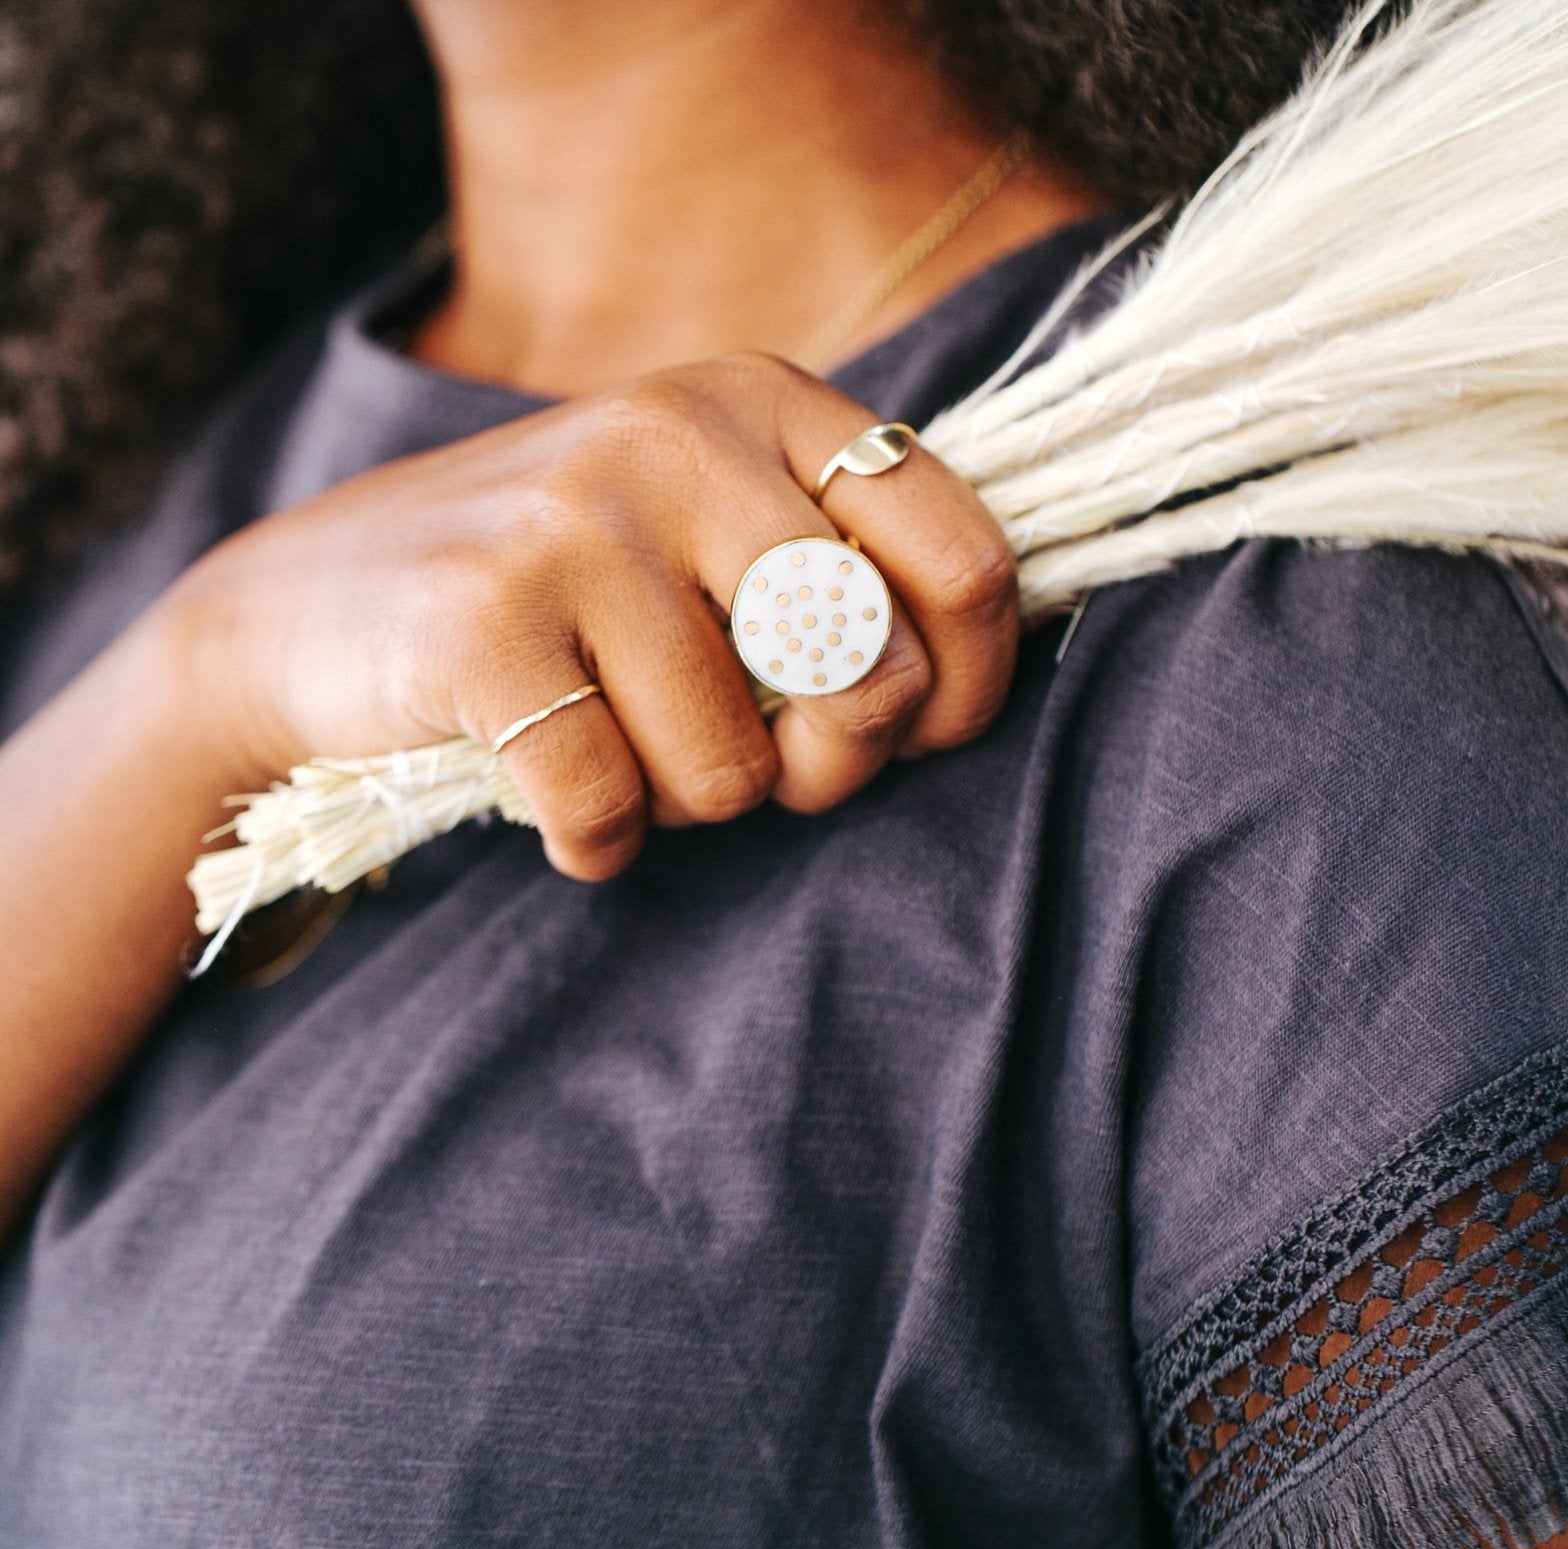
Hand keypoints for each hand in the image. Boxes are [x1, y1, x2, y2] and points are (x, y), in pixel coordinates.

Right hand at [161, 353, 1018, 879]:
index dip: (967, 683)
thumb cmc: (556, 592)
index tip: (916, 735)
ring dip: (683, 802)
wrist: (314, 607)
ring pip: (734, 772)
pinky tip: (553, 793)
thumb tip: (947, 696)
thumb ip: (833, 579)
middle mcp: (680, 435)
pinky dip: (594, 840)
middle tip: (747, 762)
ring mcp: (577, 521)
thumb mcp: (707, 533)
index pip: (962, 556)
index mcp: (765, 402)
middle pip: (865, 677)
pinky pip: (610, 809)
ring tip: (616, 743)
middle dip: (822, 767)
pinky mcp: (484, 621)